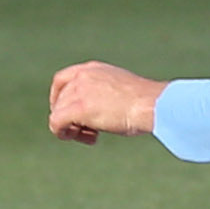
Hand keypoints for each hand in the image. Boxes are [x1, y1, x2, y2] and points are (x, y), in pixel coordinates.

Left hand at [48, 61, 165, 144]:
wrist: (153, 104)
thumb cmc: (147, 102)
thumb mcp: (123, 90)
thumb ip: (107, 94)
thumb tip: (103, 111)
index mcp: (93, 69)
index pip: (62, 79)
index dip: (59, 97)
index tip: (67, 112)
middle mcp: (82, 76)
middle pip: (60, 100)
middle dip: (70, 118)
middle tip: (90, 132)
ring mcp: (79, 91)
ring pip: (58, 113)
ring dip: (72, 128)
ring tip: (92, 137)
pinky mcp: (77, 108)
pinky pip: (56, 122)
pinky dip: (63, 133)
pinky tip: (87, 139)